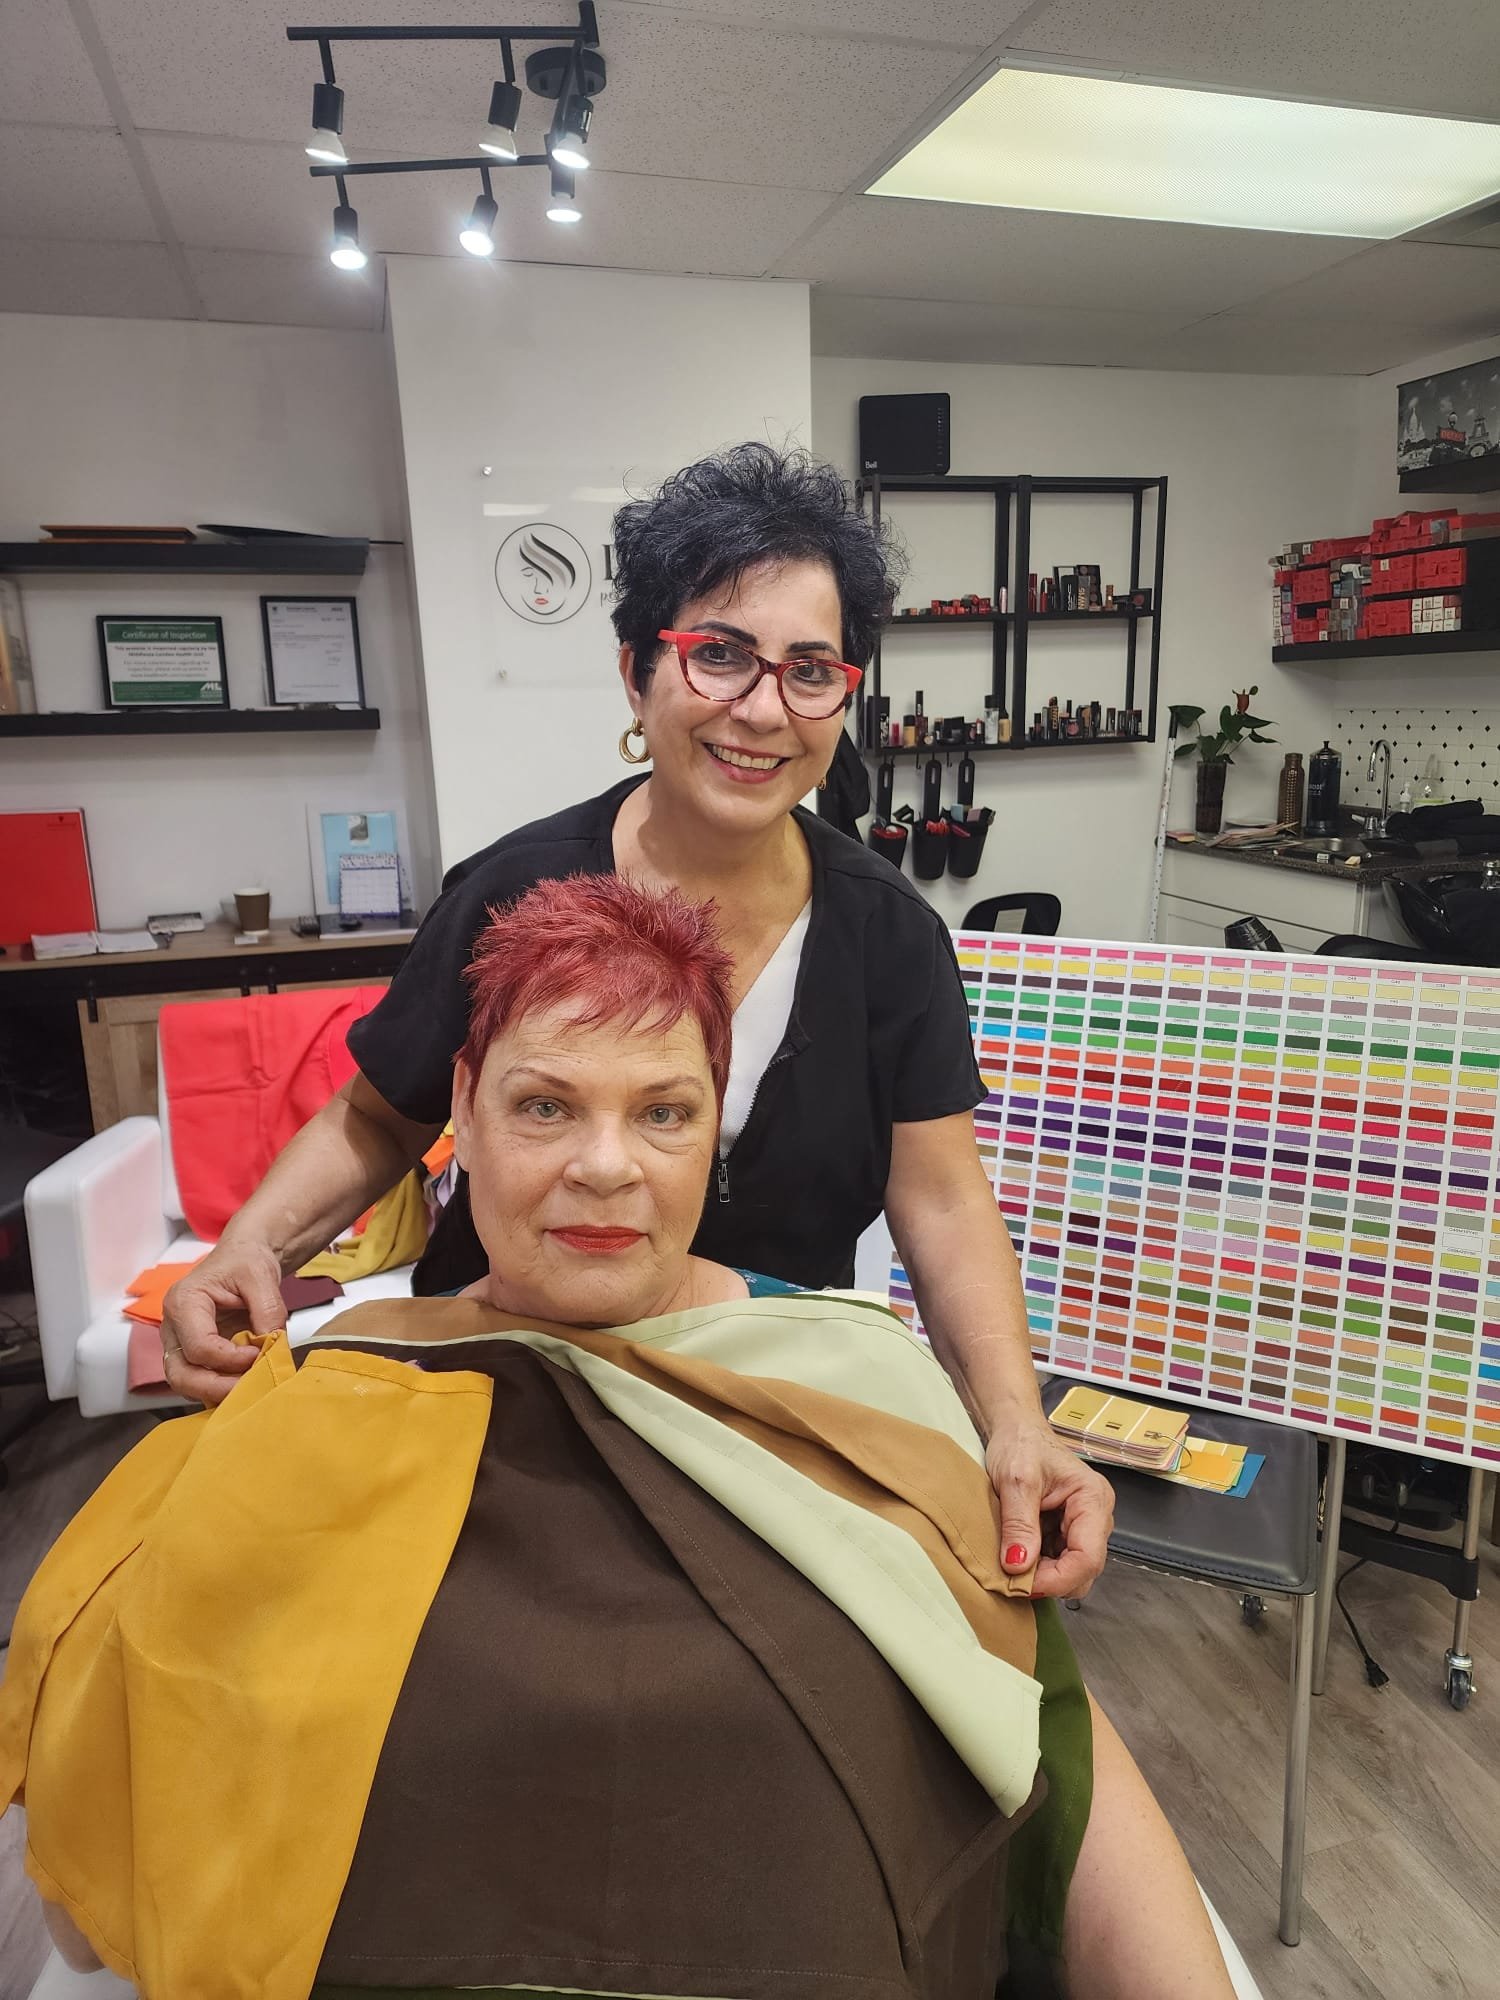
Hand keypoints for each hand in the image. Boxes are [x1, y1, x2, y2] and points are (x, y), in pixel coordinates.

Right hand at [160, 1238, 285, 1405]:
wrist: (244, 1258)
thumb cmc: (244, 1261)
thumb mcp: (261, 1276)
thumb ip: (268, 1310)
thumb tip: (271, 1345)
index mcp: (183, 1302)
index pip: (199, 1347)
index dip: (231, 1359)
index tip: (258, 1354)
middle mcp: (173, 1327)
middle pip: (181, 1374)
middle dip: (217, 1388)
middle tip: (251, 1386)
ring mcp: (180, 1343)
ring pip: (186, 1383)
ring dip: (218, 1391)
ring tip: (249, 1384)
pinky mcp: (192, 1354)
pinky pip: (199, 1381)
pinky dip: (219, 1388)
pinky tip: (243, 1381)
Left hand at [985, 1417, 1113, 1599]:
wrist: (1016, 1429)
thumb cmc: (1021, 1444)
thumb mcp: (1015, 1480)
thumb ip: (1019, 1523)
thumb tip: (1019, 1566)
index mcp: (1092, 1499)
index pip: (1088, 1557)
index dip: (1058, 1579)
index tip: (1024, 1584)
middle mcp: (1096, 1515)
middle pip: (1085, 1569)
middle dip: (1051, 1581)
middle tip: (1014, 1580)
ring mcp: (1084, 1525)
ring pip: (1073, 1570)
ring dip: (1045, 1576)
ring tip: (1014, 1567)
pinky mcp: (1069, 1531)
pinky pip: (1060, 1561)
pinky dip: (1040, 1567)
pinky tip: (1019, 1557)